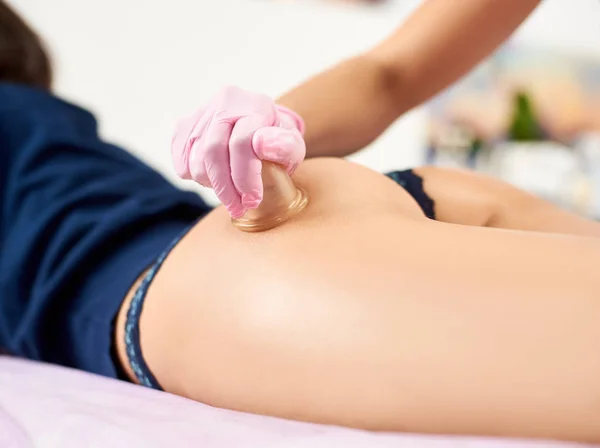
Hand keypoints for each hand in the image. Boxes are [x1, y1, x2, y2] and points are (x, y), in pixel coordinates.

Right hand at [171, 86, 305, 218]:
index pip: (241, 143)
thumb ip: (285, 147)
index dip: (245, 177)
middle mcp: (226, 101)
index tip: (252, 200)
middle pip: (213, 150)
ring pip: (194, 158)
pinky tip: (214, 179)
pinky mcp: (185, 124)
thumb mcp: (293, 147)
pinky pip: (180, 159)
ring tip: (229, 192)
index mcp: (255, 105)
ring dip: (211, 184)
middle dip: (224, 187)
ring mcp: (202, 111)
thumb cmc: (278, 142)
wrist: (261, 127)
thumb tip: (261, 144)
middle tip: (237, 208)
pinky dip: (195, 177)